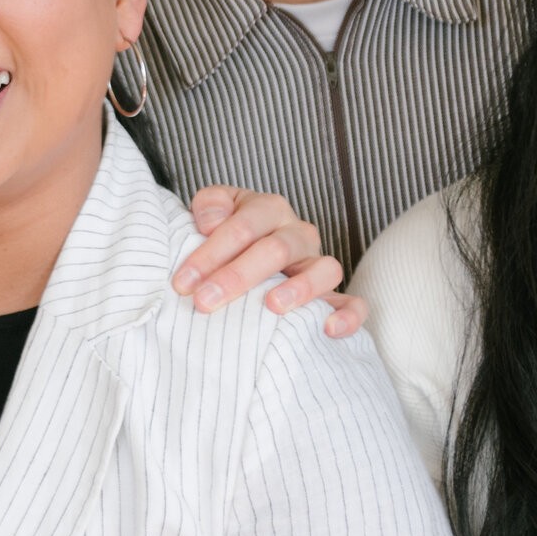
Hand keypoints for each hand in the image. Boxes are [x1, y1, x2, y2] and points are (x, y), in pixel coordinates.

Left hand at [176, 189, 358, 337]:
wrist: (247, 254)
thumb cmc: (226, 236)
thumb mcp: (212, 210)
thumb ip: (209, 205)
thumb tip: (210, 222)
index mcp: (269, 210)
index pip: (242, 227)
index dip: (210, 254)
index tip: (183, 282)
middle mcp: (298, 234)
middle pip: (276, 249)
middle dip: (237, 276)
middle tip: (205, 301)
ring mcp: (318, 264)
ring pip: (324, 269)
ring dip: (299, 288)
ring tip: (272, 306)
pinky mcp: (333, 296)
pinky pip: (353, 304)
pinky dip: (347, 315)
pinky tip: (328, 329)